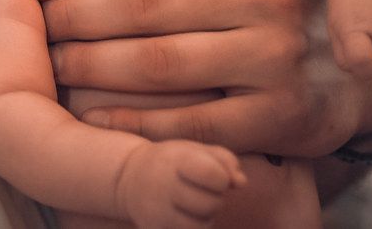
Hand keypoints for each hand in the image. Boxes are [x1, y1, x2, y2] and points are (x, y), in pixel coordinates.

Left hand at [43, 0, 371, 156]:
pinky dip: (128, 123)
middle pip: (148, 3)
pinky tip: (95, 117)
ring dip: (90, 68)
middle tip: (45, 25)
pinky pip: (183, 123)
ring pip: (156, 64)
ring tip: (57, 66)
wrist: (351, 73)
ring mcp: (280, 56)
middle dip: (77, 17)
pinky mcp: (280, 116)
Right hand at [117, 140, 244, 227]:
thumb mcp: (196, 150)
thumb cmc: (173, 161)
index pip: (215, 176)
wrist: (129, 177)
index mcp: (176, 160)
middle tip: (203, 190)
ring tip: (194, 203)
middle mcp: (163, 186)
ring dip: (206, 216)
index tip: (213, 175)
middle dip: (216, 198)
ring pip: (202, 226)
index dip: (222, 178)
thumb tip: (241, 183)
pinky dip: (193, 227)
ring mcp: (156, 212)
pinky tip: (184, 215)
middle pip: (212, 204)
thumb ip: (225, 160)